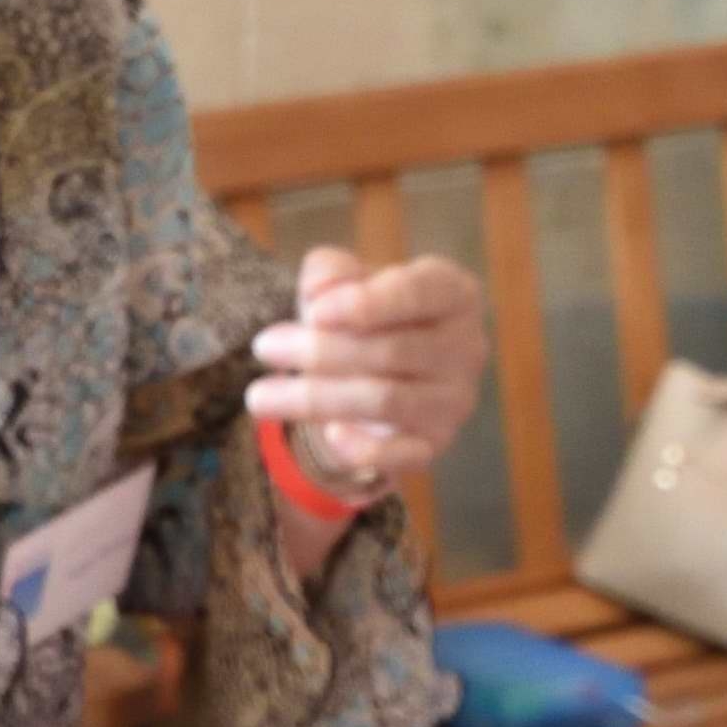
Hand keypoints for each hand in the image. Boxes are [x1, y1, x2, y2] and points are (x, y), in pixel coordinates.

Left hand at [246, 247, 486, 497]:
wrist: (376, 370)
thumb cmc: (362, 314)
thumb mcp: (342, 281)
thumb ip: (331, 272)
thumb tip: (320, 293)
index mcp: (454, 292)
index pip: (419, 293)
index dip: (366, 303)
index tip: (313, 311)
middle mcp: (466, 347)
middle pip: (391, 351)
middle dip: (320, 351)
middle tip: (264, 347)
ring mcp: (455, 399)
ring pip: (385, 400)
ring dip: (316, 398)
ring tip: (259, 396)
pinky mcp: (436, 443)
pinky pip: (403, 454)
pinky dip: (365, 448)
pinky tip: (328, 434)